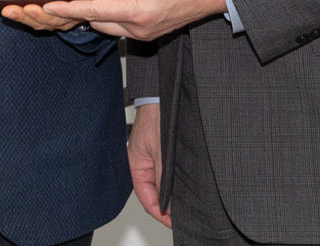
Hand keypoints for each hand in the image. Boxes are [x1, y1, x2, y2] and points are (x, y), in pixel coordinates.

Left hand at [41, 0, 225, 39]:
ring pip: (107, 24)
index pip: (94, 11)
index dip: (68, 8)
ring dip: (93, 12)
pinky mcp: (149, 30)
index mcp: (138, 12)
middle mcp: (139, 29)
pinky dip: (108, 14)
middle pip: (96, 21)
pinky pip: (120, 25)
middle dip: (76, 11)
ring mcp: (145, 33)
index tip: (47, 5)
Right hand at [128, 103, 172, 228]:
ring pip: (161, 185)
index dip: (159, 213)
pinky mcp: (162, 153)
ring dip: (170, 196)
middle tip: (180, 217)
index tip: (172, 222)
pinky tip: (183, 188)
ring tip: (183, 206)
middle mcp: (143, 164)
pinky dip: (173, 184)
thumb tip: (166, 202)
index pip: (146, 198)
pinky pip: (166, 174)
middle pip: (153, 194)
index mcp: (136, 165)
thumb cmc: (155, 117)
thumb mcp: (160, 152)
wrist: (161, 97)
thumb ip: (163, 178)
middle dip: (165, 207)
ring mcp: (153, 159)